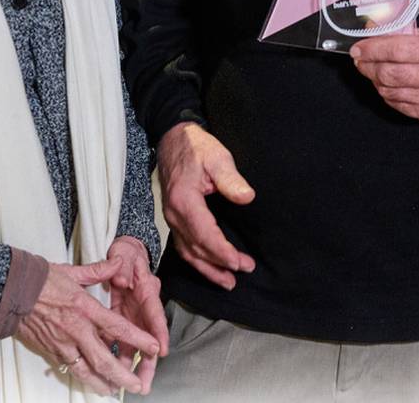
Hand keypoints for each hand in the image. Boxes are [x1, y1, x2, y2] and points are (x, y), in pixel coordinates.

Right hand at [15, 257, 164, 395]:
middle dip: (123, 375)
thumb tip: (119, 262)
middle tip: (137, 385)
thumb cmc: (42, 280)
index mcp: (86, 308)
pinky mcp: (51, 352)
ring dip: (104, 383)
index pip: (118, 327)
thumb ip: (99, 270)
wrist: (12, 293)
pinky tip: (94, 384)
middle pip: (104, 359)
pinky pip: (72, 370)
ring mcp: (63, 344)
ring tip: (117, 391)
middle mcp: (77, 330)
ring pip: (87, 371)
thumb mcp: (73, 271)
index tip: (154, 348)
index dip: (138, 340)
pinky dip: (85, 379)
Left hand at [104, 236, 169, 393]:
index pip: (155, 312)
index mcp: (147, 290)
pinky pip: (122, 340)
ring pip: (137, 343)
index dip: (159, 332)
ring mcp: (135, 315)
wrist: (124, 254)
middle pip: (149, 337)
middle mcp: (144, 307)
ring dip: (132, 364)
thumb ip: (122, 264)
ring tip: (128, 384)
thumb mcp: (124, 254)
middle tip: (144, 383)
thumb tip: (119, 274)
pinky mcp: (124, 319)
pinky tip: (112, 370)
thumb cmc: (126, 254)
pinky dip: (119, 354)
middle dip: (148, 361)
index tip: (162, 350)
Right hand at [157, 122, 255, 289]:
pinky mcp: (173, 217)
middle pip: (195, 248)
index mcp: (184, 201)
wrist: (173, 138)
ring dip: (207, 268)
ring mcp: (171, 217)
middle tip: (242, 272)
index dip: (222, 252)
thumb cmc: (196, 146)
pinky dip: (196, 259)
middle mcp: (174, 214)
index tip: (239, 263)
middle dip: (219, 265)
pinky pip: (182, 244)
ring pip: (187, 251)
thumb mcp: (217, 157)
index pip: (204, 235)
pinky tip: (209, 266)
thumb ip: (231, 179)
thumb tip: (247, 197)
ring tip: (227, 281)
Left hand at [349, 27, 418, 120]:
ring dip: (375, 80)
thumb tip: (381, 34)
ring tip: (372, 70)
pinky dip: (387, 94)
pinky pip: (398, 104)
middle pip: (388, 74)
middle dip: (367, 66)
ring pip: (389, 91)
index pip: (396, 50)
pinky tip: (387, 84)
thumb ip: (413, 35)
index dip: (371, 49)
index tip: (358, 48)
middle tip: (360, 60)